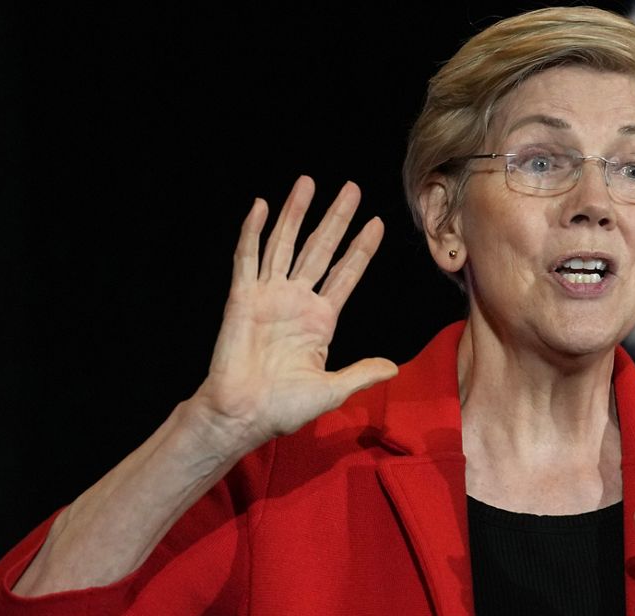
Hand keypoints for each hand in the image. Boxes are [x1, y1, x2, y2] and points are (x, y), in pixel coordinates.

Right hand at [192, 176, 397, 449]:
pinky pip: (247, 259)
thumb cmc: (284, 407)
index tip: (376, 222)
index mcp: (320, 320)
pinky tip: (260, 206)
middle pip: (320, 249)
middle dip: (336, 218)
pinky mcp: (241, 298)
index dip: (361, 249)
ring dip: (296, 213)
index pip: (346, 274)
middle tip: (352, 188)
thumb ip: (361, 374)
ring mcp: (268, 296)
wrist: (244, 414)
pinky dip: (252, 232)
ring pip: (284, 244)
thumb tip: (393, 368)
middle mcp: (296, 300)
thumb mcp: (332, 390)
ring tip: (308, 182)